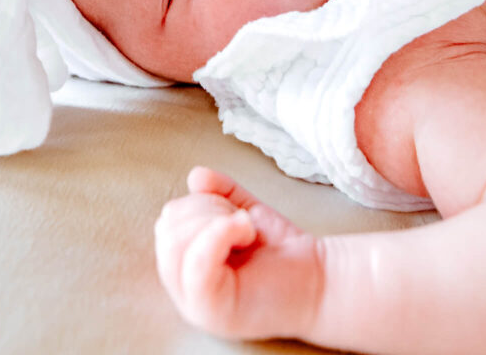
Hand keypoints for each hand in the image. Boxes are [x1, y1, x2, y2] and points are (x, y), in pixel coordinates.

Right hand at [155, 166, 322, 341]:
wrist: (319, 278)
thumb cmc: (279, 250)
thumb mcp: (242, 213)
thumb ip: (218, 193)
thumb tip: (196, 175)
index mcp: (186, 265)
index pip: (167, 223)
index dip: (197, 204)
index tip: (232, 212)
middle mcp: (184, 288)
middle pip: (167, 230)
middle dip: (205, 210)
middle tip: (240, 221)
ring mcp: (194, 303)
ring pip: (176, 244)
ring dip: (215, 221)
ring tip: (245, 231)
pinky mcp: (212, 311)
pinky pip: (196, 264)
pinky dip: (219, 234)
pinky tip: (245, 231)